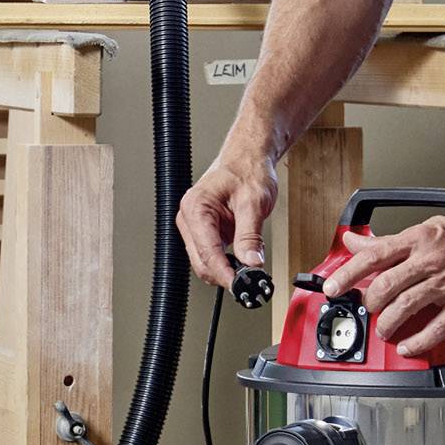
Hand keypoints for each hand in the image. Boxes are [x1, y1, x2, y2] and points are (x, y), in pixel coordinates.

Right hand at [177, 148, 278, 287]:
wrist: (248, 159)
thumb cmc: (247, 171)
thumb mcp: (254, 203)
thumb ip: (250, 236)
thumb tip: (251, 263)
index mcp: (196, 207)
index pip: (207, 251)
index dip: (224, 273)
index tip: (239, 285)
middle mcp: (189, 217)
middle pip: (201, 261)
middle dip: (224, 275)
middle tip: (249, 282)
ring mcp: (194, 226)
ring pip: (204, 262)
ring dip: (225, 270)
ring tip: (248, 271)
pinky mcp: (204, 231)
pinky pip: (211, 255)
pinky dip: (225, 263)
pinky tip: (240, 262)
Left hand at [322, 207, 444, 356]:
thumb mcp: (421, 228)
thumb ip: (386, 241)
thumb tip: (353, 242)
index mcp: (416, 239)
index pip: (373, 256)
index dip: (348, 274)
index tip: (332, 288)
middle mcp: (428, 260)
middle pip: (386, 285)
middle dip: (370, 302)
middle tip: (368, 308)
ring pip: (406, 306)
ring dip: (388, 323)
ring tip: (384, 329)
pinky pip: (438, 327)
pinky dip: (419, 341)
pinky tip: (408, 346)